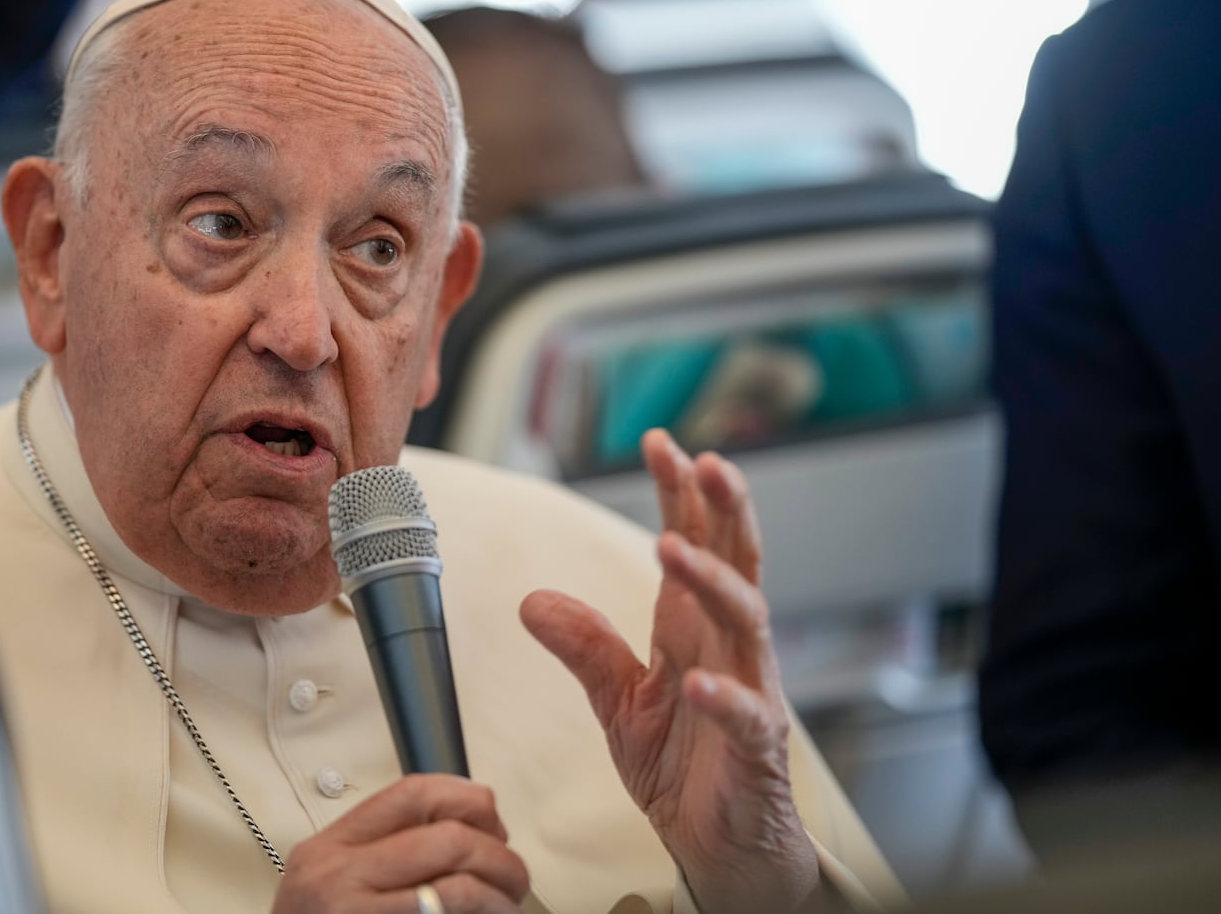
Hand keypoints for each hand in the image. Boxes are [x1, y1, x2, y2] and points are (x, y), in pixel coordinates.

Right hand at [272, 773, 528, 913]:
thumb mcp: (326, 880)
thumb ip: (379, 849)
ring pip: (460, 889)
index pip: (411, 795)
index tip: (490, 818)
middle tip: (512, 875)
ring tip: (508, 905)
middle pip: (447, 839)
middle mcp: (339, 879)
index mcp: (329, 849)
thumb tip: (466, 827)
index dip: (465, 797)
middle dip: (498, 854)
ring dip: (501, 896)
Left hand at [521, 428, 818, 912]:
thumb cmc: (683, 768)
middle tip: (702, 461)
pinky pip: (745, 714)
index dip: (679, 494)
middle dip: (721, 508)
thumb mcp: (619, 702)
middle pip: (735, 561)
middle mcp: (728, 647)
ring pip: (745, 621)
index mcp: (693, 629)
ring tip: (673, 547)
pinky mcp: (756, 747)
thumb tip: (533, 600)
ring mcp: (750, 692)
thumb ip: (586, 649)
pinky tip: (696, 681)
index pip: (692, 544)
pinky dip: (723, 695)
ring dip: (711, 581)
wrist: (722, 847)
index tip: (659, 442)